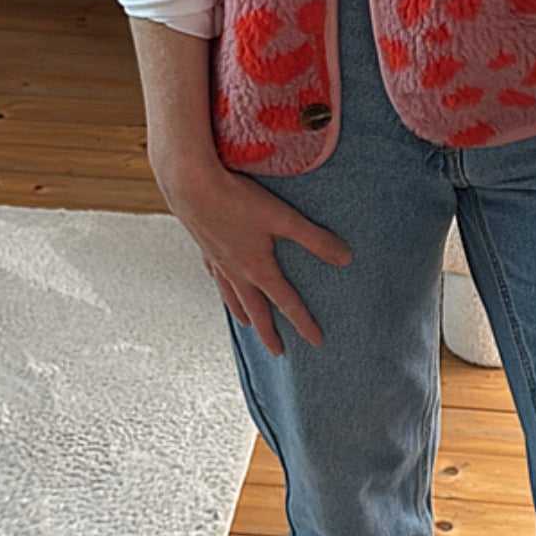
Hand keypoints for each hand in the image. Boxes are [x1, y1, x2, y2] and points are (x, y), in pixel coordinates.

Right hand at [149, 147, 352, 357]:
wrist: (189, 184)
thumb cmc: (237, 198)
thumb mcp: (283, 217)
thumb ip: (315, 239)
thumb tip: (345, 259)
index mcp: (257, 268)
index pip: (287, 302)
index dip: (303, 323)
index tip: (316, 341)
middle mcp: (235, 271)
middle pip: (255, 309)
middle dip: (268, 332)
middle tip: (276, 351)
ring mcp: (217, 260)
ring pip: (231, 295)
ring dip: (241, 313)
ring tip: (247, 325)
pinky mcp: (204, 245)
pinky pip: (215, 273)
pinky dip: (221, 284)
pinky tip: (221, 281)